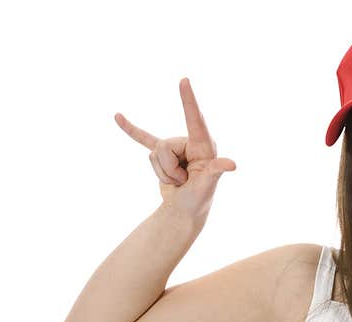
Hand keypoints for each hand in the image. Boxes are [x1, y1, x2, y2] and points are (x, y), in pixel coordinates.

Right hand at [114, 77, 236, 219]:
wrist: (185, 210)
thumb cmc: (200, 197)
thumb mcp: (207, 184)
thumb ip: (216, 170)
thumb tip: (232, 165)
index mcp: (204, 145)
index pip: (195, 119)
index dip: (189, 101)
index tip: (184, 80)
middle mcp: (190, 142)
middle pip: (163, 146)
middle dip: (167, 169)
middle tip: (183, 181)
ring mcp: (175, 148)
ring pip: (154, 152)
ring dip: (161, 172)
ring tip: (177, 181)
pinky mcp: (162, 155)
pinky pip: (143, 139)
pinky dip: (131, 130)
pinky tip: (118, 118)